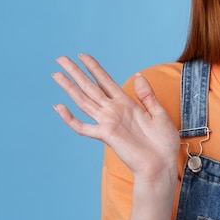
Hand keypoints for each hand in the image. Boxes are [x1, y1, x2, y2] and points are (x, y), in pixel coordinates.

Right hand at [52, 54, 179, 181]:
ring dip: (70, 87)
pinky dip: (70, 119)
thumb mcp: (159, 113)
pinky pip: (84, 127)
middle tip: (60, 58)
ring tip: (56, 75)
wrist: (162, 164)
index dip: (94, 68)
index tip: (82, 55)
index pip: (106, 81)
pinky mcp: (106, 135)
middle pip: (90, 87)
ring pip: (84, 101)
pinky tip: (59, 107)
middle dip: (75, 72)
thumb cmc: (163, 142)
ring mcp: (108, 122)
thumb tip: (137, 75)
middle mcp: (114, 110)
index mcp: (127, 103)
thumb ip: (147, 95)